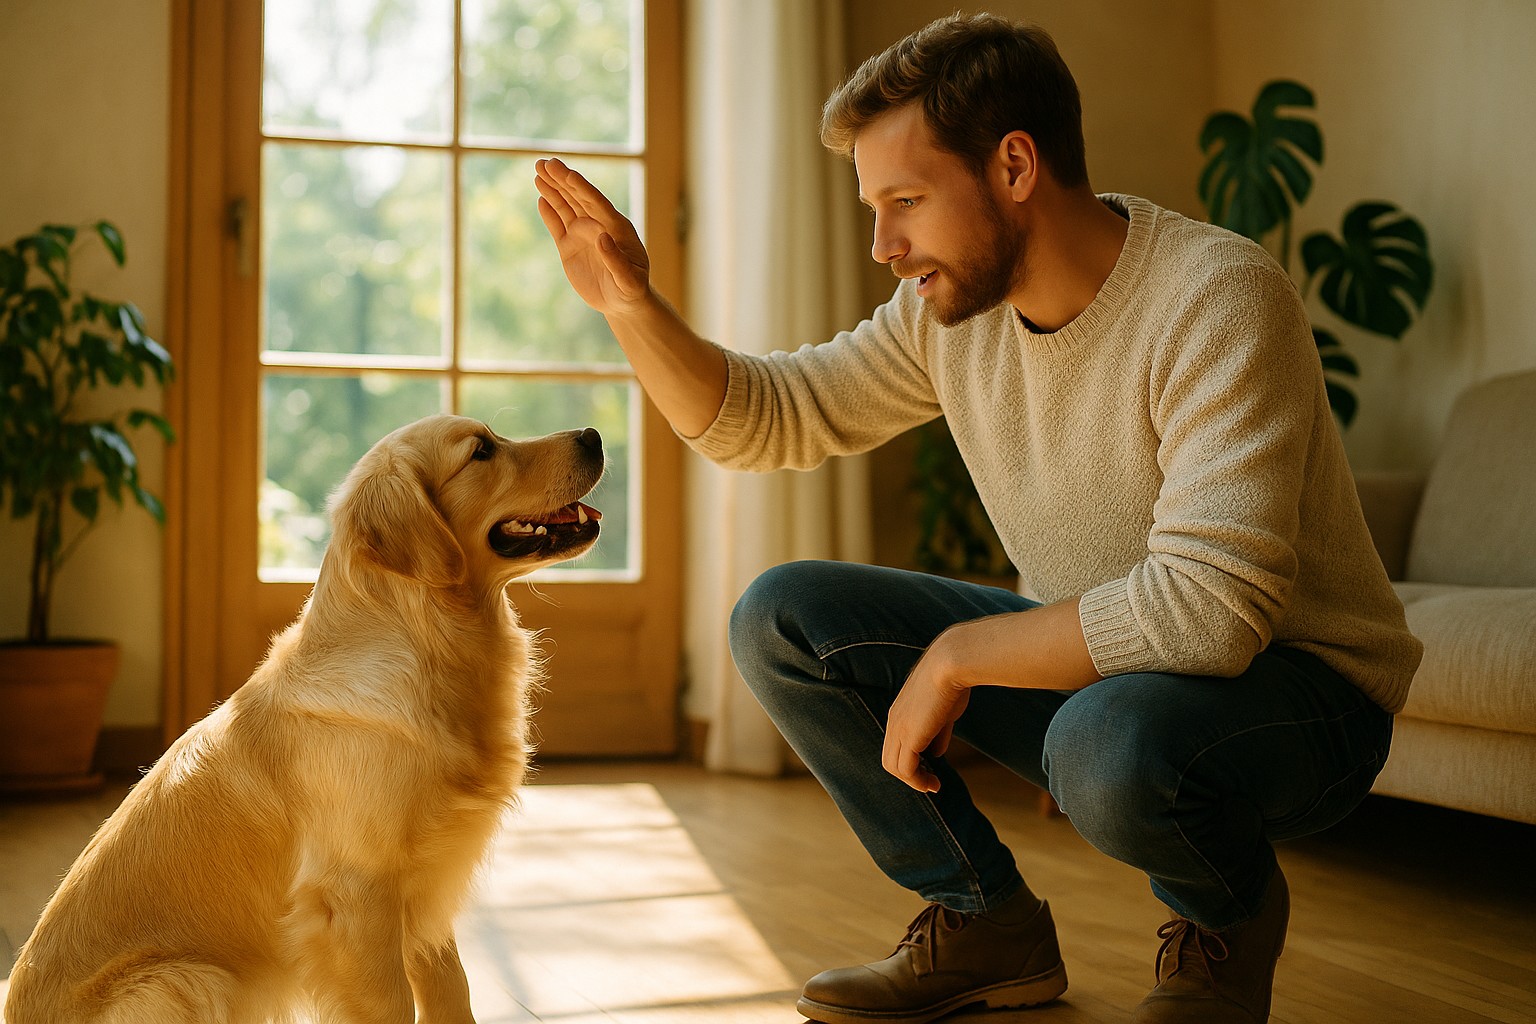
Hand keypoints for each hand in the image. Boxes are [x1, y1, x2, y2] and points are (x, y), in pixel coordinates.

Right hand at [534, 158, 651, 316]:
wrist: (622, 303)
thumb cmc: (632, 291)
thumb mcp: (628, 280)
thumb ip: (616, 260)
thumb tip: (602, 236)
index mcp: (616, 227)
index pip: (596, 202)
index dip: (581, 187)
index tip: (566, 173)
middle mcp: (598, 225)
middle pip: (578, 197)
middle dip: (562, 180)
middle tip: (545, 162)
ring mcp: (583, 235)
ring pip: (566, 207)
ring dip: (552, 190)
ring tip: (538, 171)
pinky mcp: (570, 247)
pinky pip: (557, 226)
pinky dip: (549, 213)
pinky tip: (541, 198)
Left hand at [883, 631, 971, 793]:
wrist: (951, 663)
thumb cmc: (952, 681)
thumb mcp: (944, 711)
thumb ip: (938, 733)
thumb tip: (937, 753)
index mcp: (900, 712)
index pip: (896, 744)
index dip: (912, 760)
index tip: (931, 769)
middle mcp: (894, 721)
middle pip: (890, 759)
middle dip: (910, 775)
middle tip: (931, 783)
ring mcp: (899, 728)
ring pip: (894, 766)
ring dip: (914, 781)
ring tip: (933, 786)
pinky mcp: (909, 736)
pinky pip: (906, 769)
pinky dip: (918, 781)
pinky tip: (934, 783)